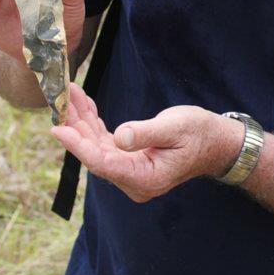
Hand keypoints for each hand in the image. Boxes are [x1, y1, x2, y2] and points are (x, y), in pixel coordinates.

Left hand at [51, 85, 244, 201]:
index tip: (58, 129)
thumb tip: (119, 138)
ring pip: (97, 147)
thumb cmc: (199, 133)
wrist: (215, 142)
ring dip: (82, 121)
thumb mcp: (174, 128)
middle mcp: (134, 180)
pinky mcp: (129, 160)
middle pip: (95, 154)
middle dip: (76, 126)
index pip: (103, 163)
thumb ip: (146, 133)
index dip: (78, 145)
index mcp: (145, 178)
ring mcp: (130, 172)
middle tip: (61, 100)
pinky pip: (105, 143)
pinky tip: (84, 104)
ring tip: (69, 95)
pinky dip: (93, 124)